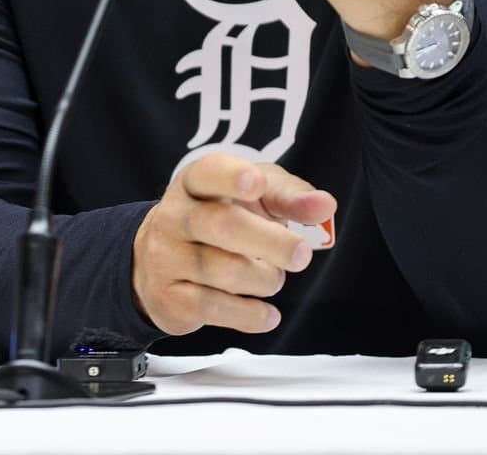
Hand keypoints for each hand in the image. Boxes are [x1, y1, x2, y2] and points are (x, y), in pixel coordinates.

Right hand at [132, 152, 336, 334]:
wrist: (160, 260)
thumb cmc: (220, 215)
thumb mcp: (254, 196)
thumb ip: (290, 196)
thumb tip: (326, 205)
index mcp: (194, 182)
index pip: (209, 173)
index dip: (232, 177)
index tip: (257, 183)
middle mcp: (175, 216)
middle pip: (222, 226)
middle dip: (268, 242)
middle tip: (302, 255)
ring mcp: (167, 257)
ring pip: (221, 271)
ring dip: (262, 279)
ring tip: (275, 277)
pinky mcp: (169, 298)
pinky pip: (212, 308)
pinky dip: (248, 314)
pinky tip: (269, 314)